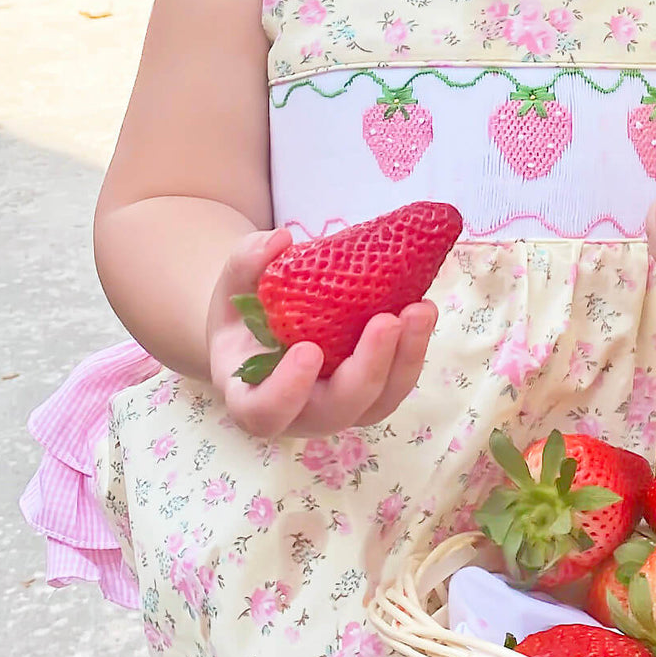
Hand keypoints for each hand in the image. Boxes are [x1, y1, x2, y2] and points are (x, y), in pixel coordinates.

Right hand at [207, 228, 439, 437]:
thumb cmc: (243, 316)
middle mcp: (300, 416)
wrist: (268, 332)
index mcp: (251, 399)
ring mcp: (341, 410)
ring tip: (421, 310)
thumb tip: (281, 240)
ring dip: (404, 359)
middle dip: (368, 367)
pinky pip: (396, 383)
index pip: (265, 412)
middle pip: (338, 410)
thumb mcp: (233, 286)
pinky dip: (413, 349)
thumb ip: (246, 263)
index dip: (288, 390)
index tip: (308, 351)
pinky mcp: (371, 396)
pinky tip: (422, 310)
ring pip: (378, 402)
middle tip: (387, 320)